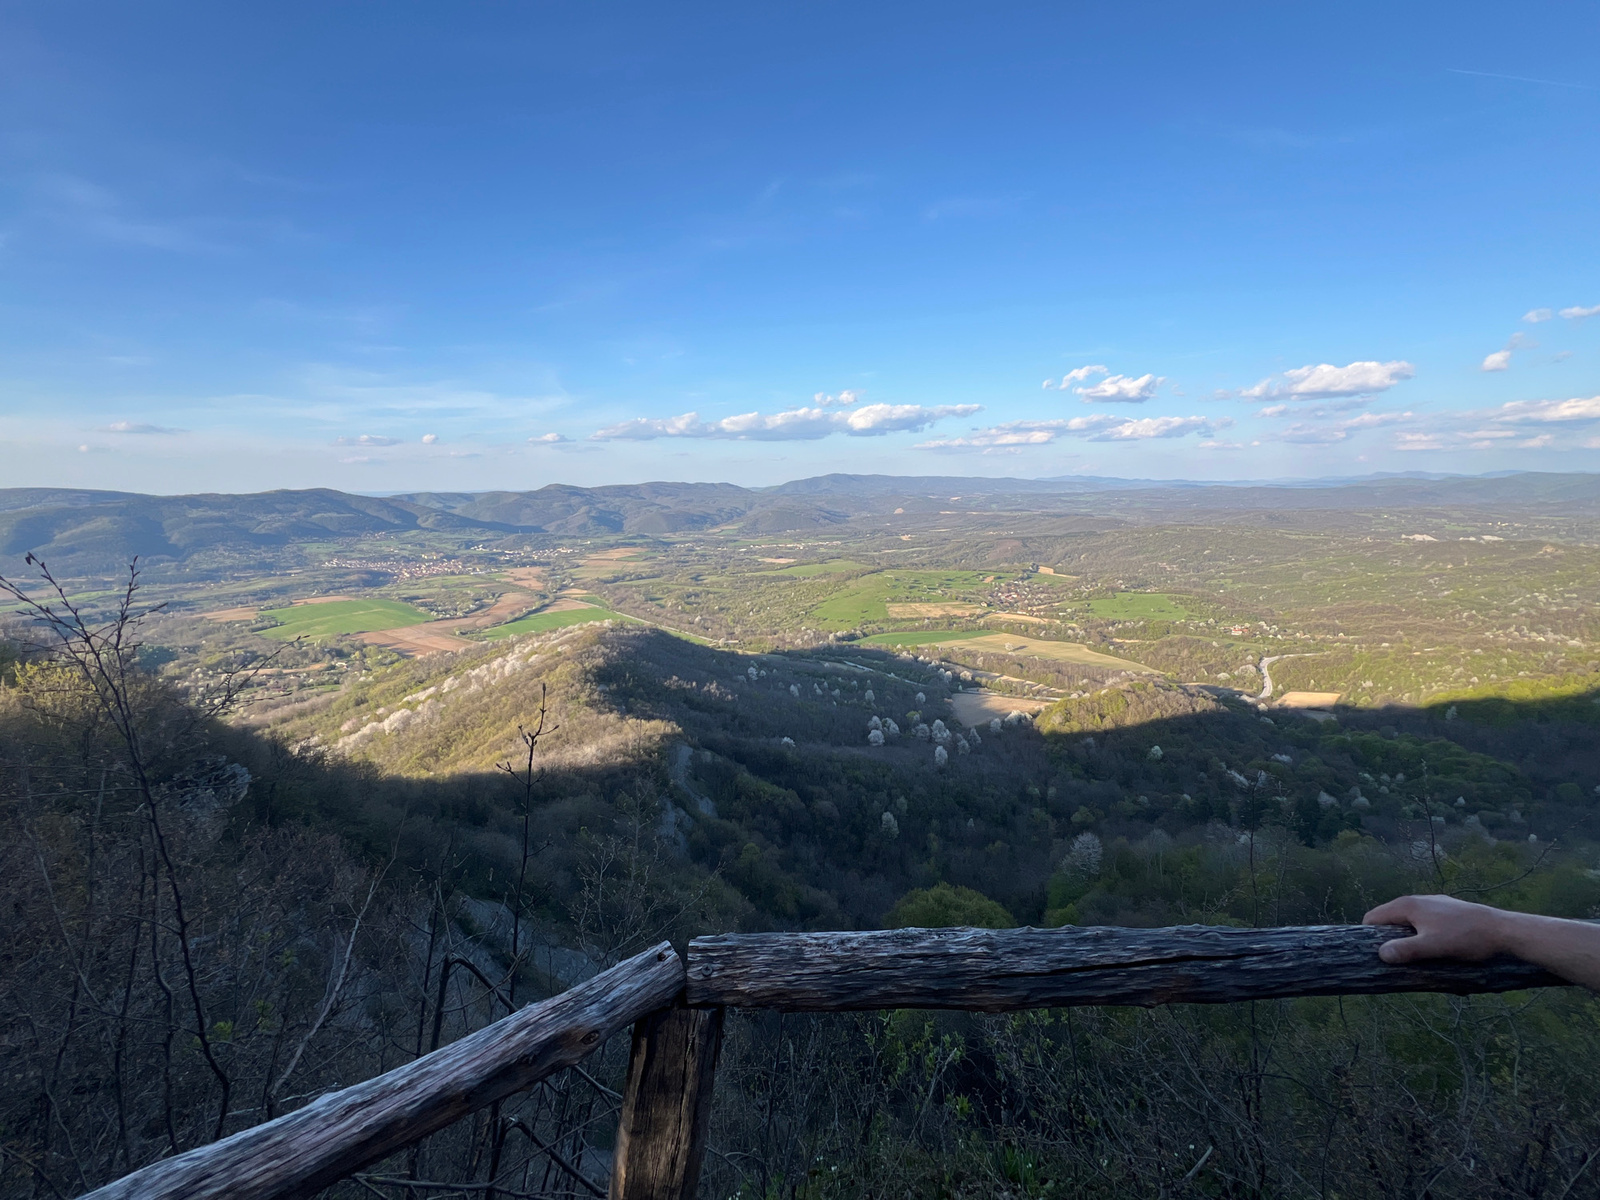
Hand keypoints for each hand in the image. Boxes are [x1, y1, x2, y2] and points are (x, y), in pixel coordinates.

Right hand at [1362, 894, 1509, 964]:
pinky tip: (1435, 947)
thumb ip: (1405, 950)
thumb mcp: (1432, 947)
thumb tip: (1380, 954)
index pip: (1373, 917)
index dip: (1368, 935)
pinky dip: (1421, 933)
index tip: (1372, 955)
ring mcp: (1433, 903)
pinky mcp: (1447, 909)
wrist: (1502, 929)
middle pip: (1390, 919)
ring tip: (1415, 957)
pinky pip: (1423, 921)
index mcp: (1407, 905)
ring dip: (1407, 937)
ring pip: (1408, 921)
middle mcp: (1417, 899)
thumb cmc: (1465, 937)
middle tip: (1395, 960)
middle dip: (1388, 938)